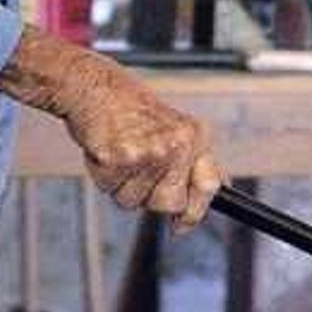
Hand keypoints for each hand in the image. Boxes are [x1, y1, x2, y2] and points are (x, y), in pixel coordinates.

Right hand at [3, 35, 222, 228]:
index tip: (182, 222)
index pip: (208, 186)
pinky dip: (105, 178)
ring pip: (135, 202)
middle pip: (169, 204)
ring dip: (124, 186)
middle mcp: (174, 146)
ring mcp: (147, 154)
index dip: (196, 211)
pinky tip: (108, 153)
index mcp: (192, 138)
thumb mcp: (177, 127)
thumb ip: (198, 162)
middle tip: (141, 170)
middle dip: (151, 197)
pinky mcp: (118, 160)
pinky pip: (112, 191)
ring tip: (122, 156)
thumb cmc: (132, 109)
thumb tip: (216, 190)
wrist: (96, 89)